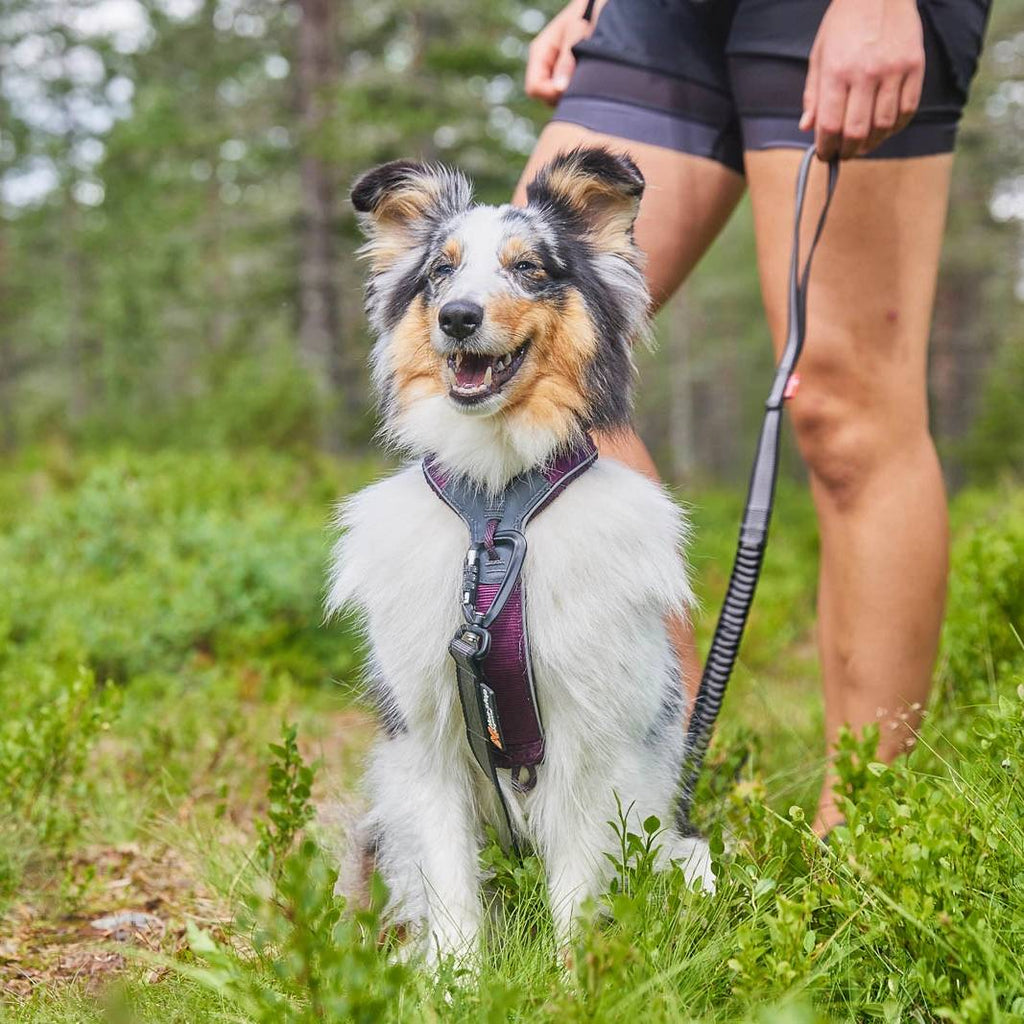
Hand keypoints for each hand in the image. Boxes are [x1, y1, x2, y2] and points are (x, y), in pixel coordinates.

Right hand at [525, 0, 603, 105]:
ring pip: (559, 98)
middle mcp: (547, 65)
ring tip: (591, 76)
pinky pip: (570, 95)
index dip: (550, 93)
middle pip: (546, 97)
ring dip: (574, 94)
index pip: (534, 88)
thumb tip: (559, 88)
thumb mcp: (578, 31)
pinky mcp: (571, 76)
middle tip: (585, 83)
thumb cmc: (590, 11)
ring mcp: (558, 72)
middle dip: (563, 96)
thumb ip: (567, 60)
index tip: (569, 89)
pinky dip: (581, 92)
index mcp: (540, 52)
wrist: (604, 5)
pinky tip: (594, 78)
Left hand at [800, 0, 924, 160]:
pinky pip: (907, 110)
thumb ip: (813, 94)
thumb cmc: (843, 24)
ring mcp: (893, 69)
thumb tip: (807, 128)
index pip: (830, 126)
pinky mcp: (915, 65)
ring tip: (863, 144)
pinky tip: (884, 128)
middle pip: (856, 131)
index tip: (825, 155)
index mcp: (836, 71)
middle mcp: (865, 72)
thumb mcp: (819, 56)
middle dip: (847, 151)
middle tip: (844, 154)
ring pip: (883, 125)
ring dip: (872, 143)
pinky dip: (895, 126)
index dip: (826, 148)